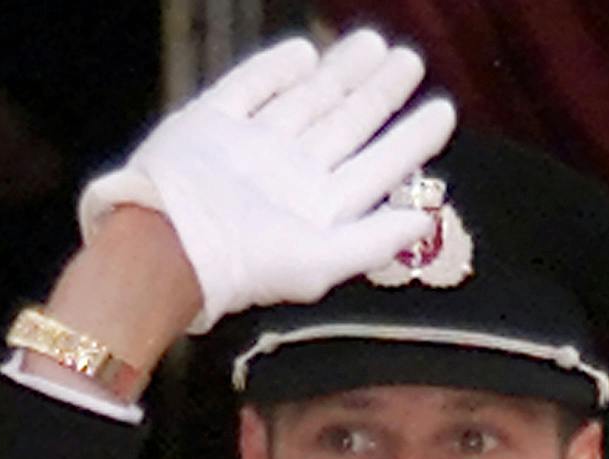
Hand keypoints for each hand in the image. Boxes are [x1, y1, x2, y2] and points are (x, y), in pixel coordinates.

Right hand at [79, 29, 455, 330]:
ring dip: (339, 74)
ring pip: (305, 102)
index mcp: (314, 211)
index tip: (444, 111)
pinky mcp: (210, 124)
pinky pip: (249, 88)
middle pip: (344, 127)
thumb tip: (427, 219)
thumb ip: (375, 241)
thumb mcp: (320, 262)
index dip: (410, 141)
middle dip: (378, 94)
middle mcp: (285, 178)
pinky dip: (276, 69)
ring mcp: (248, 149)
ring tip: (371, 45)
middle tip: (407, 61)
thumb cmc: (240, 264)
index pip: (375, 170)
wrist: (165, 244)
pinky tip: (304, 54)